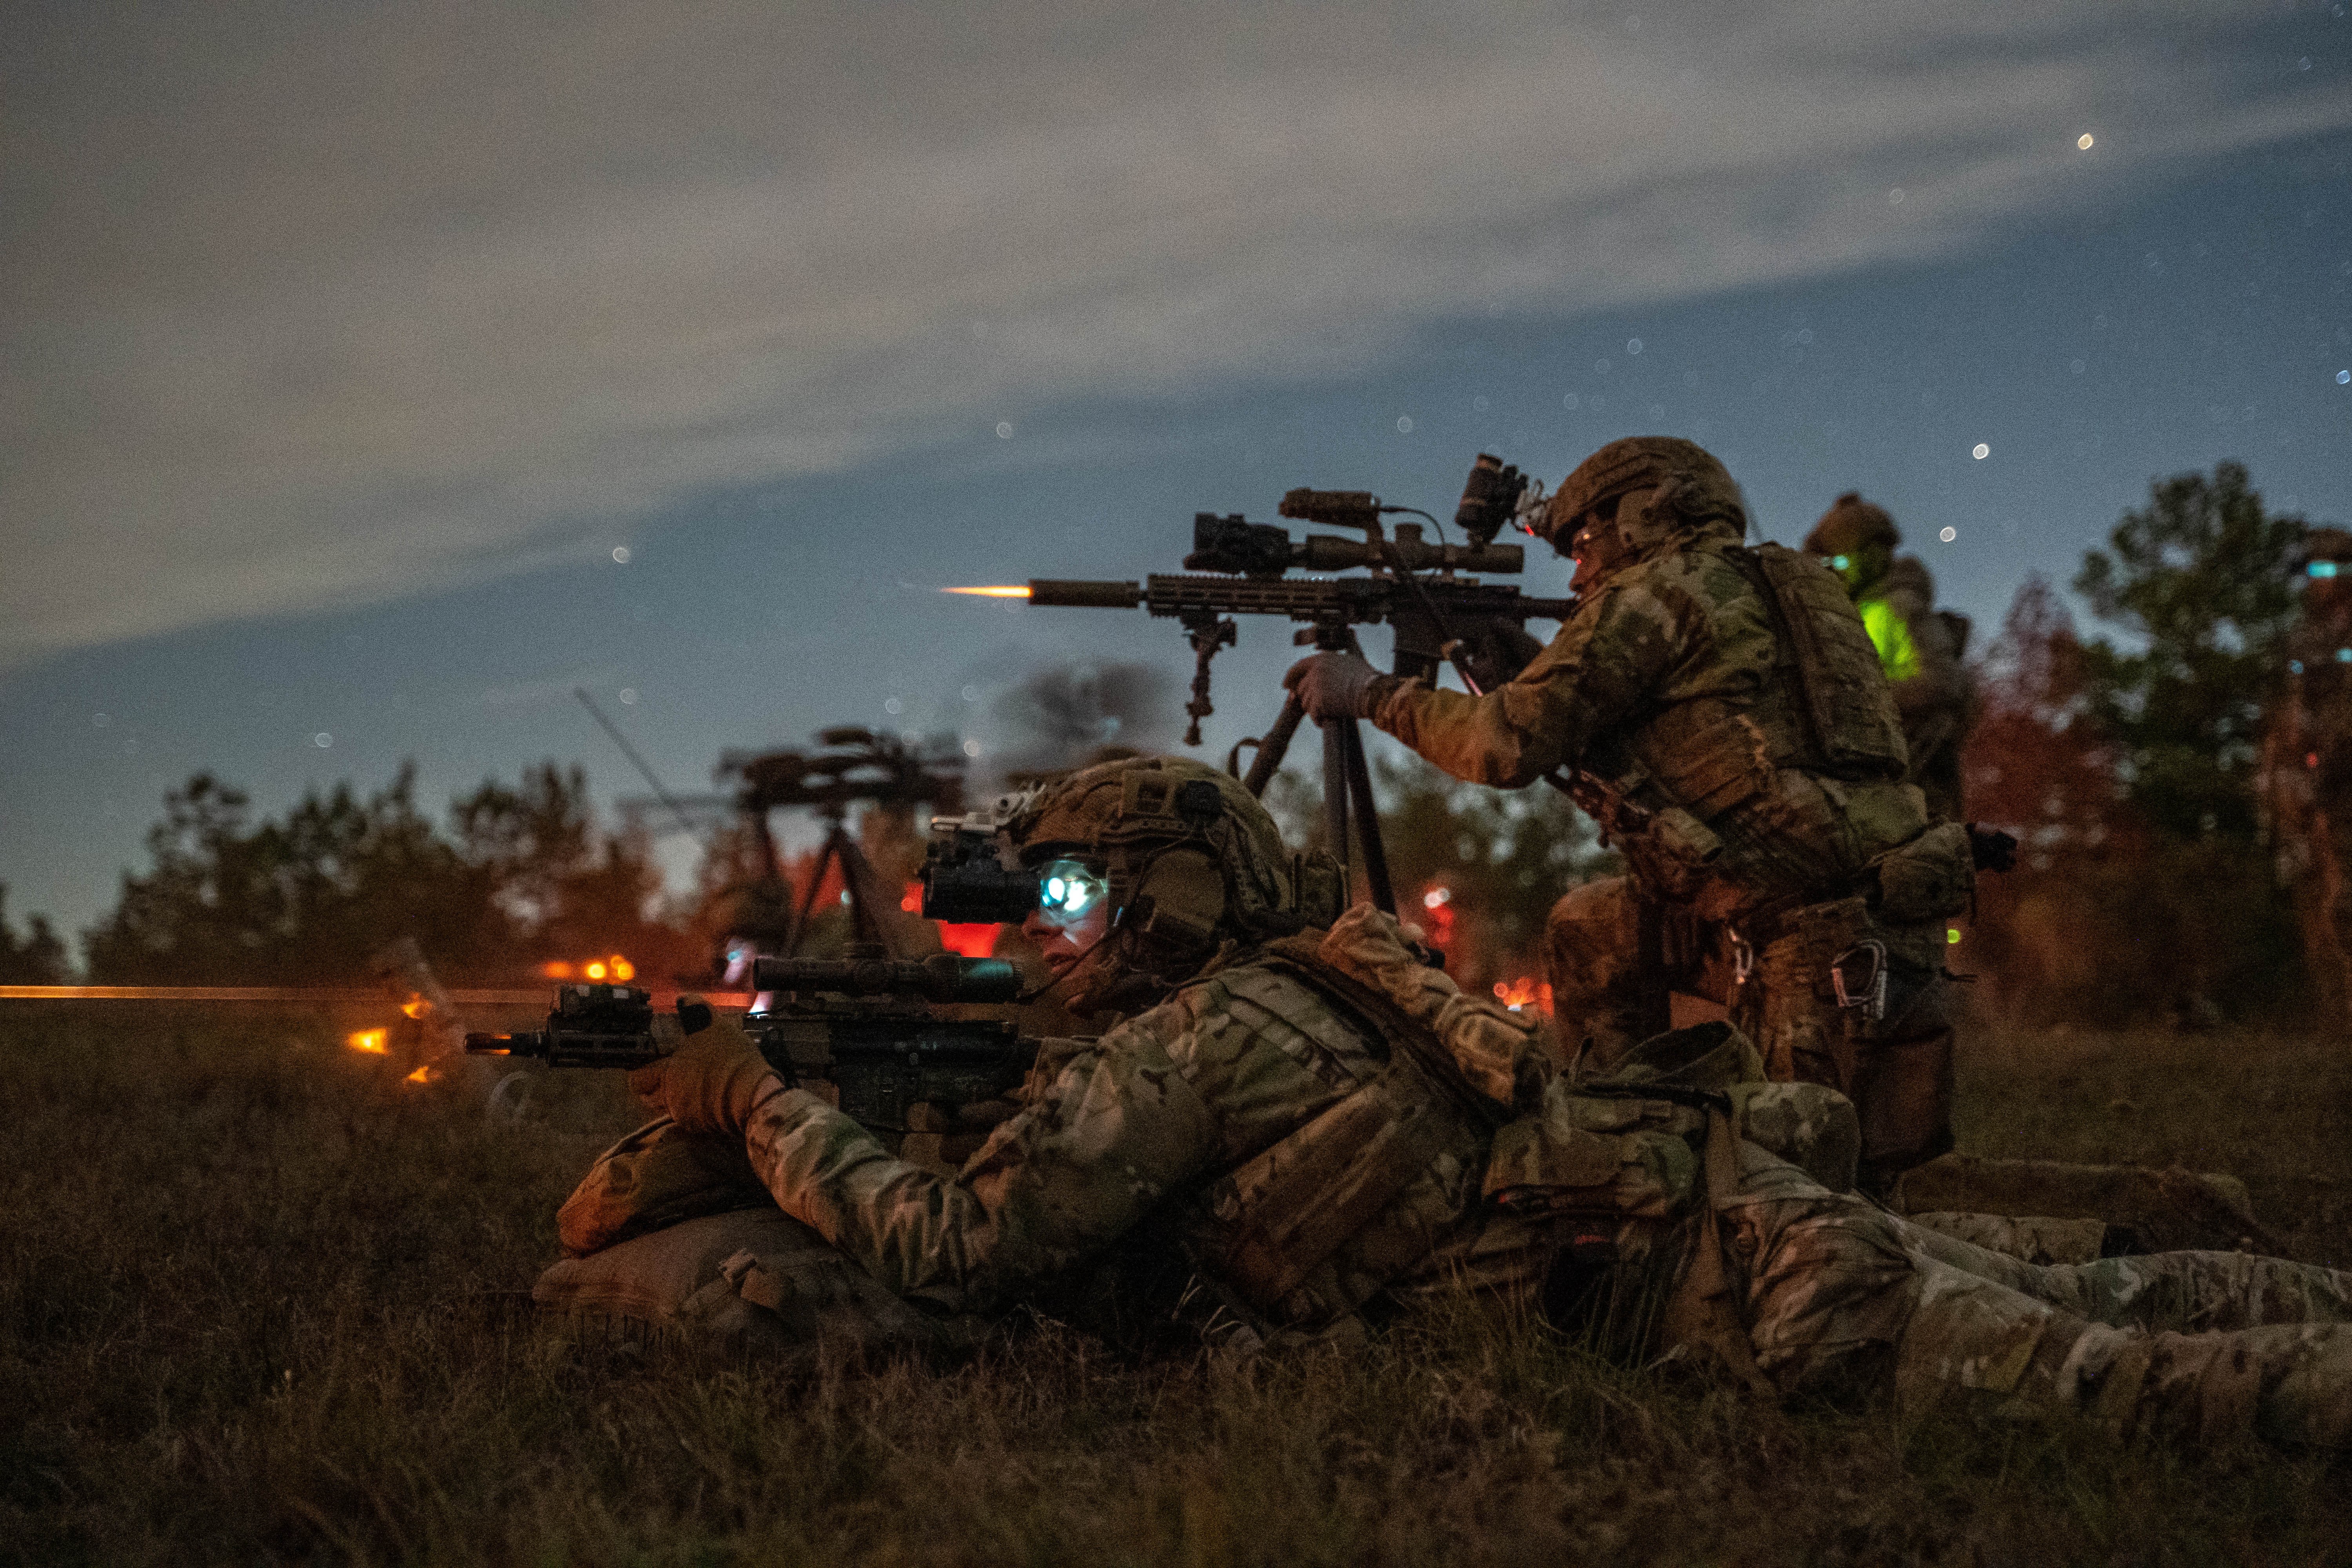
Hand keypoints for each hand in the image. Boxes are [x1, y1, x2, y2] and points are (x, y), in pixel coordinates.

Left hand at [626, 1001, 779, 1137]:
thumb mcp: (716, 1027)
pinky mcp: (701, 1127)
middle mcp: (670, 1098)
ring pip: (666, 1108)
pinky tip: (706, 1094)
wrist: (755, 1096)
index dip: (639, 1070)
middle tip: (665, 1073)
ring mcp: (684, 1115)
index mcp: (667, 1073)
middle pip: (648, 1097)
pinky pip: (687, 1117)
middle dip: (653, 1086)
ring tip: (689, 1082)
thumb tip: (685, 998)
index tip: (648, 1061)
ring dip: (672, 1097)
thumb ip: (697, 1010)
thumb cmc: (732, 1062)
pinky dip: (691, 1107)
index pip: (637, 1078)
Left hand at [1283, 652, 1380, 720]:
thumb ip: (1331, 661)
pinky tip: (1329, 718)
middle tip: (1322, 704)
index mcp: (1321, 659)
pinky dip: (1319, 720)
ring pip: (1306, 704)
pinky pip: (1313, 715)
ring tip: (1332, 709)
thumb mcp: (1348, 660)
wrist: (1373, 692)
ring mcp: (1316, 686)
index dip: (1289, 678)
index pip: (1297, 668)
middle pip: (1300, 689)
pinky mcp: (1319, 702)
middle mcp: (1315, 671)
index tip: (1286, 686)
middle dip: (1308, 698)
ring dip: (1316, 710)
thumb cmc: (1366, 678)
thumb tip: (1330, 656)